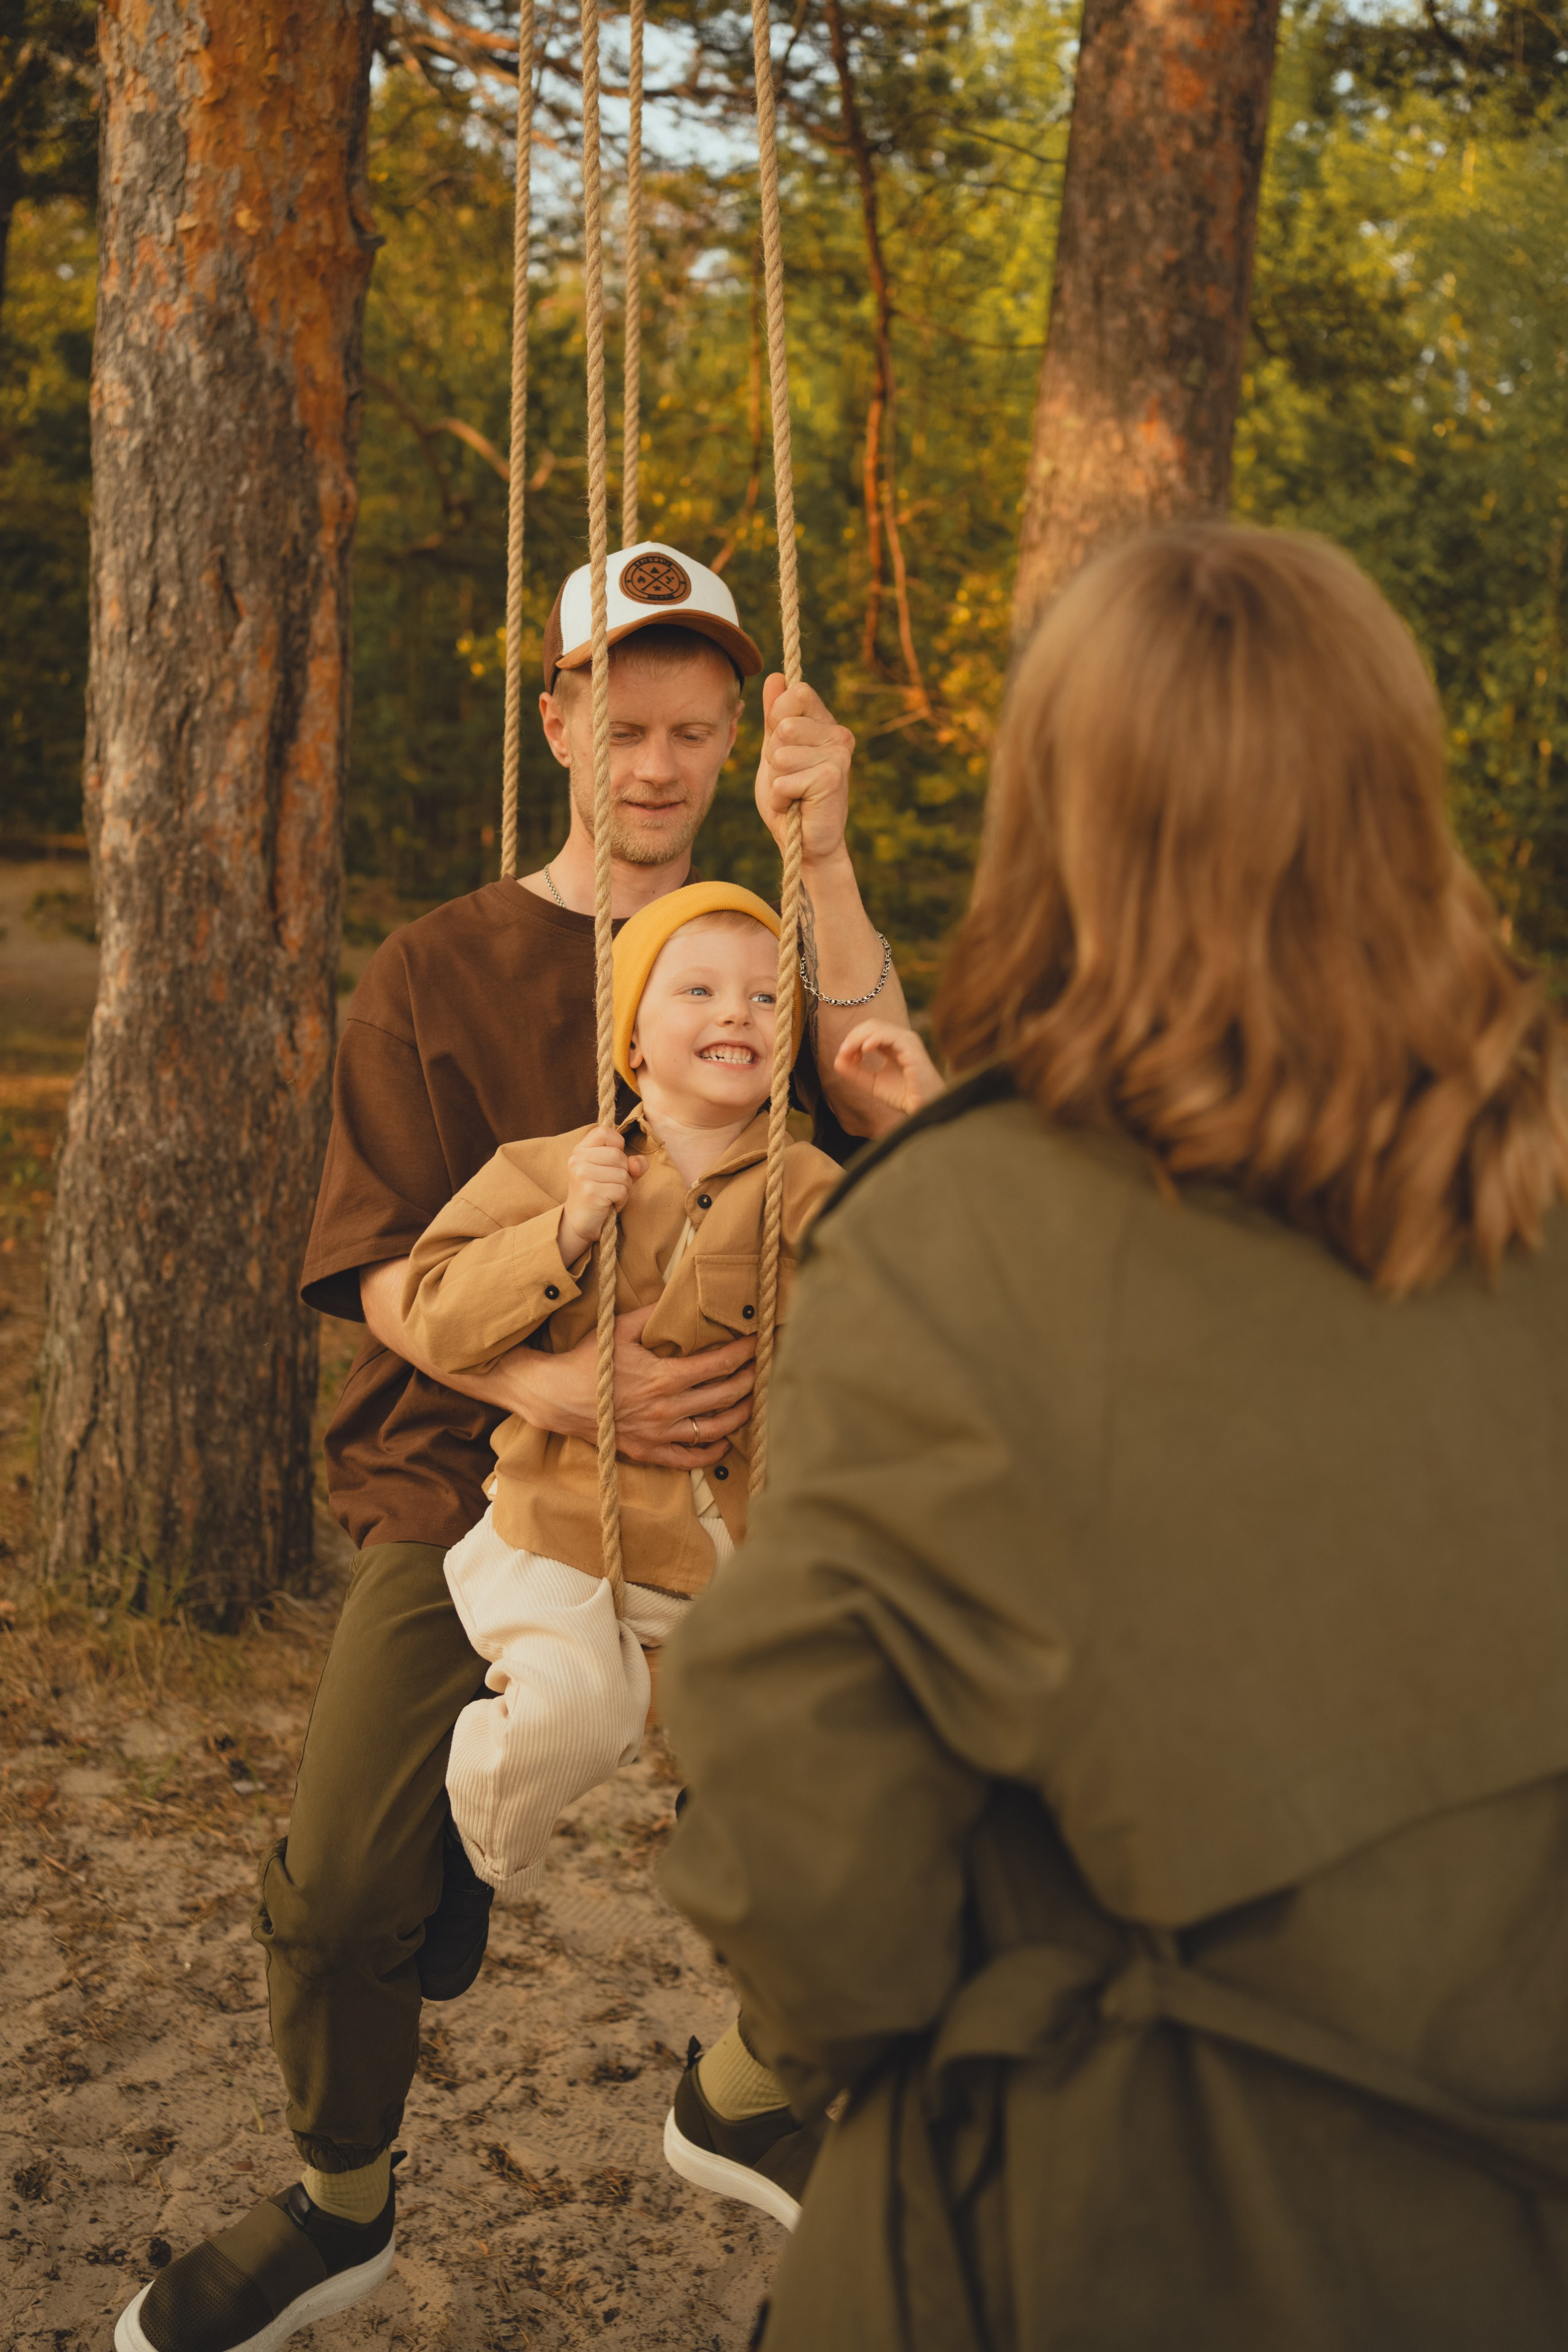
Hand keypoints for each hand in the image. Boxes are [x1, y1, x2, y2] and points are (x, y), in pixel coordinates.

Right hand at [510, 1306, 756, 1466]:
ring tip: (752, 1403)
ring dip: (739, 1416)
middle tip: (763, 1370)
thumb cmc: (587, 1361)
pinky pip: (688, 1459)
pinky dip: (711, 1454)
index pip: (719, 1365)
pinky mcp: (647, 1451)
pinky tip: (724, 1443)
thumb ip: (652, 1314)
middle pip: (724, 1396)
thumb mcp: (619, 1328)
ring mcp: (658, 1433)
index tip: (757, 1344)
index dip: (743, 1354)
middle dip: (749, 1381)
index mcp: (664, 1376)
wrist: (554, 1397)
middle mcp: (666, 1408)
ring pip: (713, 1429)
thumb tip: (676, 1297)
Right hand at [560, 1126, 645, 1260]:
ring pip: (623, 1174)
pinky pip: (621, 1190)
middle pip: (618, 1155)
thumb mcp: (617, 1173)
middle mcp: (577, 1159)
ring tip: (609, 1196)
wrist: (580, 1222)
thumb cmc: (600, 1193)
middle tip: (610, 1186)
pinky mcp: (590, 1192)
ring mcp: (582, 1175)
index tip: (612, 1162)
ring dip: (623, 1189)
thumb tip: (637, 1164)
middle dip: (624, 1173)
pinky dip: (621, 1200)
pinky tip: (610, 1204)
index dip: (617, 1145)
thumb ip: (632, 1164)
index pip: (605, 1131)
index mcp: (581, 1149)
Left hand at [754, 675, 855, 869]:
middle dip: (773, 755)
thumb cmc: (791, 797)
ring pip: (781, 753)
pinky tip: (796, 806)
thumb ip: (774, 717)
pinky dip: (781, 798)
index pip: (795, 693)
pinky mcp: (832, 778)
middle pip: (783, 724)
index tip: (783, 746)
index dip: (777, 718)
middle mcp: (838, 734)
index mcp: (825, 723)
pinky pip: (784, 779)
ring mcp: (839, 756)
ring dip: (777, 779)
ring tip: (793, 792)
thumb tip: (774, 677)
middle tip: (789, 776)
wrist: (805, 844)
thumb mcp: (774, 751)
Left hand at [834, 1020, 943, 1117]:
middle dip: (853, 1037)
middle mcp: (900, 1039)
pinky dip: (874, 1039)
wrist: (924, 1108)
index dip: (852, 1040)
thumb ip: (855, 1072)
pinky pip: (891, 1035)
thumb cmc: (903, 1095)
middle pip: (871, 1025)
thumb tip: (837, 1060)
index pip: (868, 1031)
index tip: (844, 1057)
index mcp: (892, 1044)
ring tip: (849, 1051)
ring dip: (859, 1037)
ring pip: (878, 1027)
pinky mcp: (912, 1048)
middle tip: (843, 1052)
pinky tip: (864, 1049)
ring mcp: (907, 1041)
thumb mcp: (872, 1083)